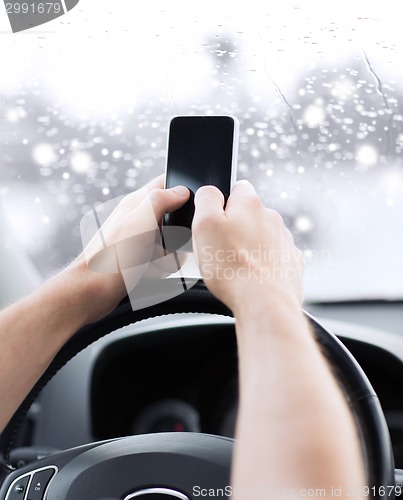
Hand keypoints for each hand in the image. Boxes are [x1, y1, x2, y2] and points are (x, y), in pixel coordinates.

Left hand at [67, 176, 189, 324]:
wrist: (93, 292)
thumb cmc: (110, 258)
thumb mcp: (140, 222)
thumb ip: (161, 200)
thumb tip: (181, 190)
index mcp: (137, 203)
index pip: (166, 184)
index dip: (182, 192)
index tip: (186, 208)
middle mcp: (138, 218)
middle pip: (175, 219)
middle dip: (177, 236)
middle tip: (164, 243)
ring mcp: (139, 239)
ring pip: (172, 244)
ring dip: (169, 257)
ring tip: (152, 262)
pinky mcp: (140, 259)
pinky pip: (163, 262)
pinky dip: (160, 270)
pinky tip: (148, 273)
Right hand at [192, 180, 302, 314]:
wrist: (263, 302)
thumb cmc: (232, 266)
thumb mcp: (204, 224)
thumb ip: (206, 198)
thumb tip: (211, 191)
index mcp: (250, 204)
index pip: (237, 188)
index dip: (222, 204)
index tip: (214, 223)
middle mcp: (272, 218)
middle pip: (249, 215)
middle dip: (235, 228)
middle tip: (220, 250)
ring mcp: (284, 240)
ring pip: (261, 237)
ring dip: (249, 247)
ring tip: (235, 267)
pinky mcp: (290, 262)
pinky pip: (272, 257)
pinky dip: (262, 265)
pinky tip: (251, 277)